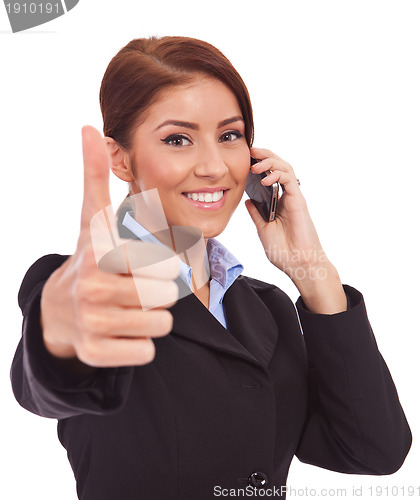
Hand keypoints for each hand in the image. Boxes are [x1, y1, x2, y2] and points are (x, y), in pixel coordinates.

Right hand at [40, 126, 179, 366]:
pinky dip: (141, 344)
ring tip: (130, 308)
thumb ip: (95, 176)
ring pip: (160, 325)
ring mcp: (92, 324)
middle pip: (166, 297)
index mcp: (101, 252)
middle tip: (140, 288)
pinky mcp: (95, 354)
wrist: (59, 309)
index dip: (162, 266)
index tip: (146, 266)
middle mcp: (93, 288)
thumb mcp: (92, 218)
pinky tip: (122, 331)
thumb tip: (89, 128)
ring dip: (153, 318)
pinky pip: (145, 352)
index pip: (160, 264)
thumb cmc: (90, 259)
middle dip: (161, 293)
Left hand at [245, 147, 329, 279]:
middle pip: (278, 168)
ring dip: (270, 162)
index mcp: (278, 203)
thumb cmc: (284, 251)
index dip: (260, 165)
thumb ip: (256, 214)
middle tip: (250, 150)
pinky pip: (289, 181)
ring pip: (285, 169)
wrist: (298, 264)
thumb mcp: (263, 229)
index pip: (270, 176)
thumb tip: (247, 201)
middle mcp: (287, 197)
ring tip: (255, 163)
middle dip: (265, 156)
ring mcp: (294, 198)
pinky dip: (277, 175)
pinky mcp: (298, 201)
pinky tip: (265, 177)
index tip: (245, 160)